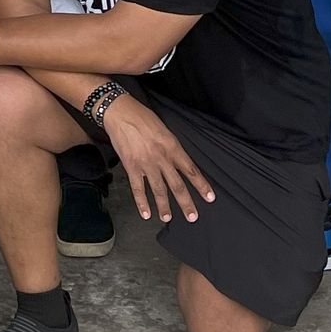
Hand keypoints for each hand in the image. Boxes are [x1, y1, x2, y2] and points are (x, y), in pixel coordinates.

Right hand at [99, 92, 215, 224]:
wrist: (121, 113)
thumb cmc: (143, 117)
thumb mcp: (164, 130)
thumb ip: (172, 148)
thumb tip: (178, 163)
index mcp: (172, 147)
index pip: (191, 170)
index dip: (201, 185)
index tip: (209, 197)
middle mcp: (162, 158)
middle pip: (177, 185)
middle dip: (186, 203)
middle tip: (192, 217)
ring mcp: (146, 164)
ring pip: (158, 190)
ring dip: (164, 206)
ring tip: (168, 218)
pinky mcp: (131, 167)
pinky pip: (138, 188)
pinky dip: (142, 203)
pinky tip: (146, 213)